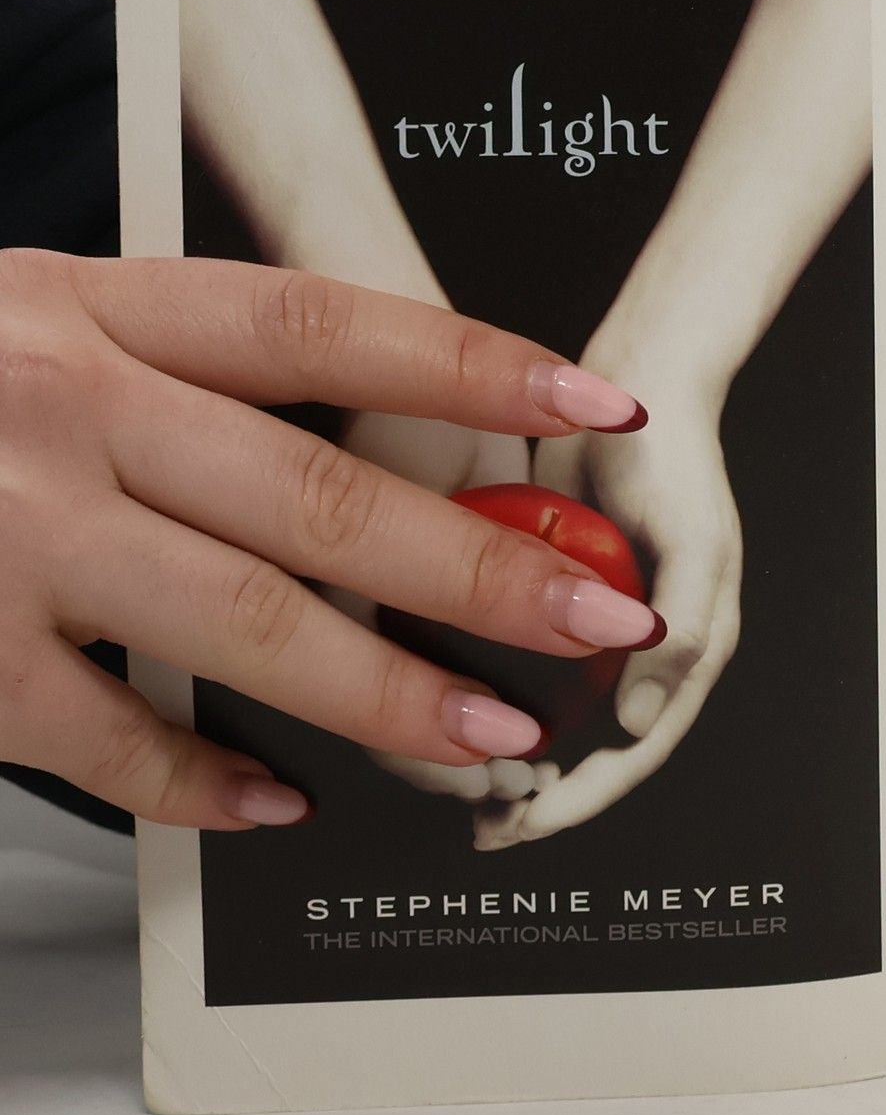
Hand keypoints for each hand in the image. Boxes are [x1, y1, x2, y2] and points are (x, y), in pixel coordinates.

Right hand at [0, 251, 658, 828]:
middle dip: (476, 564)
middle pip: (315, 492)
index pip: (324, 325)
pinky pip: (99, 738)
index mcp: (92, 309)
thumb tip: (379, 448)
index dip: (473, 364)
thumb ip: (177, 371)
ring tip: (494, 732)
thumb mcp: (32, 319)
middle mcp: (58, 407)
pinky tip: (279, 806)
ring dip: (382, 690)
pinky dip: (197, 784)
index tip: (597, 404)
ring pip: (238, 622)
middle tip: (599, 614)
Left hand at [469, 383, 741, 848]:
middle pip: (605, 754)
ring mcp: (606, 627)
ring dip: (525, 766)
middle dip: (551, 799)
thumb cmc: (673, 453)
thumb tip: (640, 722)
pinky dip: (506, 708)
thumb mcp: (693, 543)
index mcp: (693, 644)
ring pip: (568, 725)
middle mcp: (649, 646)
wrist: (634, 378)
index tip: (530, 821)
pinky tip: (465, 721)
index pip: (643, 746)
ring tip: (478, 800)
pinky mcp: (561, 600)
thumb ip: (682, 634)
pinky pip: (538, 677)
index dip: (589, 795)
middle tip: (492, 830)